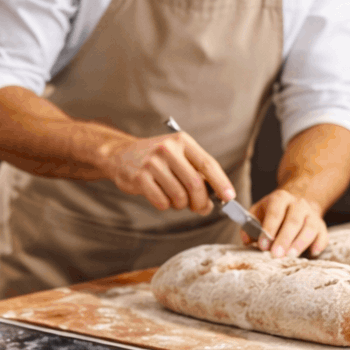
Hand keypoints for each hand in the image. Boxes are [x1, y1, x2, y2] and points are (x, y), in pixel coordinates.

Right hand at [103, 130, 233, 212]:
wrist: (120, 154)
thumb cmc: (156, 160)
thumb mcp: (178, 157)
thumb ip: (196, 174)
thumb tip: (213, 201)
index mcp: (182, 142)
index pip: (207, 164)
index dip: (221, 182)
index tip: (229, 197)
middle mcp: (168, 149)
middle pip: (195, 183)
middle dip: (200, 201)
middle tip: (200, 208)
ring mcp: (152, 162)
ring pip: (179, 195)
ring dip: (181, 205)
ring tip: (175, 199)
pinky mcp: (140, 177)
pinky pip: (162, 202)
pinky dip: (165, 206)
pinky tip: (160, 197)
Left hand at [248, 188, 327, 258]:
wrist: (296, 204)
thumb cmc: (273, 212)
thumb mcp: (258, 212)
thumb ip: (249, 225)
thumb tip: (247, 240)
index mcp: (281, 198)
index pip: (275, 213)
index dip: (269, 229)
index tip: (263, 245)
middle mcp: (298, 204)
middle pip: (293, 221)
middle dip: (284, 239)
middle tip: (276, 255)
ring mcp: (312, 214)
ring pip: (309, 228)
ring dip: (300, 243)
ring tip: (290, 256)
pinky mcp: (321, 226)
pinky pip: (323, 236)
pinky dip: (318, 245)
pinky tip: (311, 253)